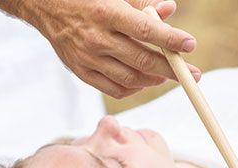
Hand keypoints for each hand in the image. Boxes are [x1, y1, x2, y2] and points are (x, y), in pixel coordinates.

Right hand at [0, 0, 201, 98]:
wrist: (45, 7)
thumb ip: (143, 5)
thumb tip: (170, 11)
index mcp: (106, 12)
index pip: (145, 30)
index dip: (169, 39)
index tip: (189, 45)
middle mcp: (97, 38)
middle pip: (141, 60)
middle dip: (171, 69)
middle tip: (192, 74)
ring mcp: (87, 58)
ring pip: (130, 78)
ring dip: (154, 80)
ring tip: (167, 75)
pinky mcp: (81, 71)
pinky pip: (113, 89)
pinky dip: (133, 89)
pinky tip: (143, 82)